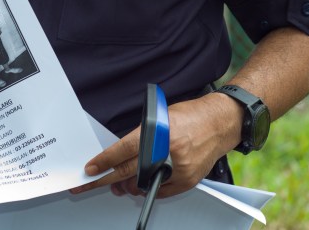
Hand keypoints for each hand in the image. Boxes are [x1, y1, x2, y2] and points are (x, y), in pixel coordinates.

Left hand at [70, 96, 234, 198]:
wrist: (219, 124)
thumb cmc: (190, 117)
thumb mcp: (159, 117)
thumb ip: (142, 136)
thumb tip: (121, 155)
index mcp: (158, 133)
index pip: (123, 150)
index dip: (104, 161)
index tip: (90, 169)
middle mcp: (168, 152)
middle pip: (128, 171)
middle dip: (105, 179)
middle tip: (89, 184)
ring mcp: (179, 169)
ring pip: (143, 184)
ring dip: (128, 185)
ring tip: (118, 183)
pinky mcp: (188, 180)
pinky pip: (161, 192)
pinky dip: (149, 188)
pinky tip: (141, 184)